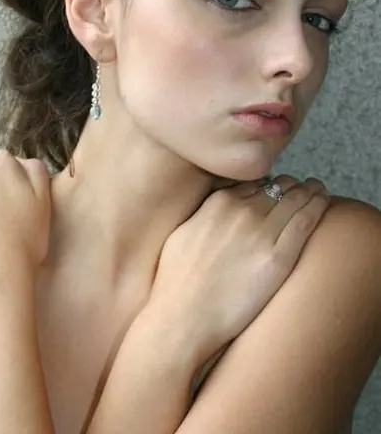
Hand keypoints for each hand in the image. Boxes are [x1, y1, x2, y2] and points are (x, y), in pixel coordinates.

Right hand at [149, 175, 329, 361]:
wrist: (182, 317)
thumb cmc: (176, 282)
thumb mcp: (183, 231)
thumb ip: (205, 214)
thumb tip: (217, 210)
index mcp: (219, 202)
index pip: (253, 183)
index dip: (266, 187)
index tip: (274, 192)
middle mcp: (242, 210)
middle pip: (277, 186)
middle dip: (289, 187)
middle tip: (300, 191)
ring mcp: (262, 232)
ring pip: (295, 197)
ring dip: (308, 190)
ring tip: (317, 190)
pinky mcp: (279, 257)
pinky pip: (306, 220)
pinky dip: (318, 205)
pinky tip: (323, 200)